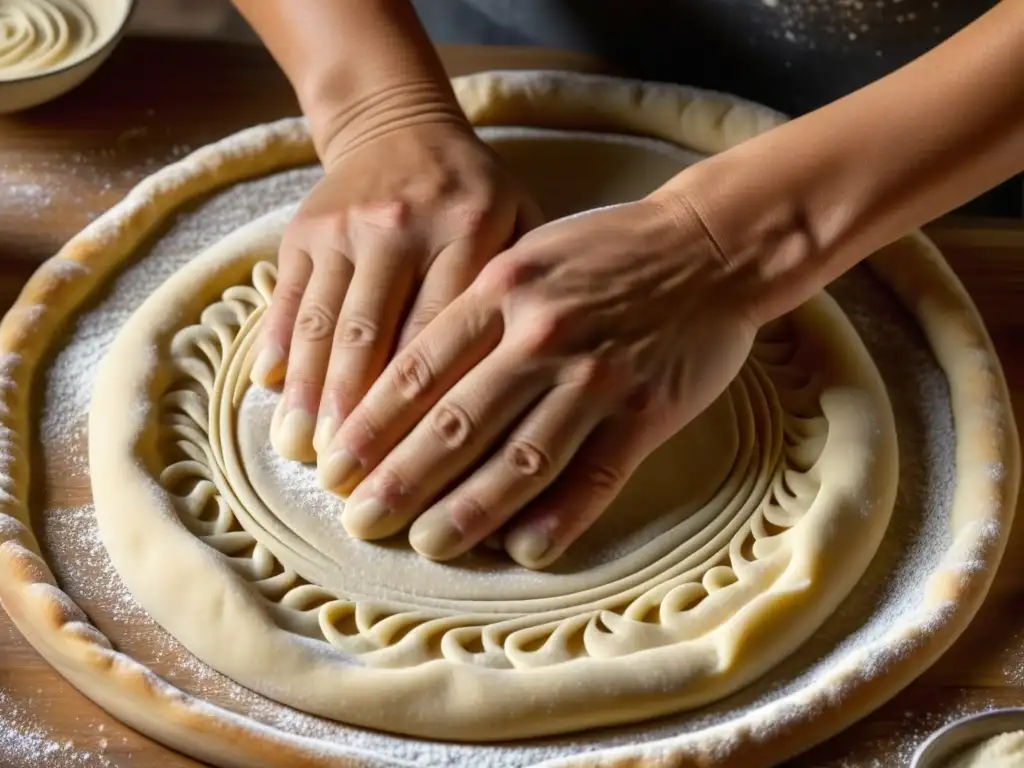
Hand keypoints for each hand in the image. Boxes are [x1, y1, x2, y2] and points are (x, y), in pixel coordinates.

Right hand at [252, 121, 541, 461]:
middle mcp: (403, 227)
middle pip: (374, 340)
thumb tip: (513, 396)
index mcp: (469, 232)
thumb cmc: (477, 197)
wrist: (402, 126)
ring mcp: (346, 226)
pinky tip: (273, 394)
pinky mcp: (304, 228)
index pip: (443, 340)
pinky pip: (289, 298)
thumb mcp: (521, 228)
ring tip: (303, 454)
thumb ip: (517, 298)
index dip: (424, 411)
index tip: (416, 465)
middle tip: (349, 480)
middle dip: (358, 419)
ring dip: (311, 395)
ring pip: (324, 325)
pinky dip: (280, 347)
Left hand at [316, 195, 759, 568]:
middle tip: (359, 522)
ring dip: (467, 510)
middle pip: (455, 422)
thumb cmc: (607, 250)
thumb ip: (474, 307)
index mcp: (501, 291)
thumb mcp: (527, 253)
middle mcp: (541, 335)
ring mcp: (596, 376)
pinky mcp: (646, 411)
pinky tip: (522, 551)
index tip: (334, 468)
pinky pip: (595, 476)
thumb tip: (408, 374)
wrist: (710, 246)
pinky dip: (558, 518)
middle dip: (399, 480)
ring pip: (519, 458)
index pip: (418, 370)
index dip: (369, 426)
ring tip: (427, 545)